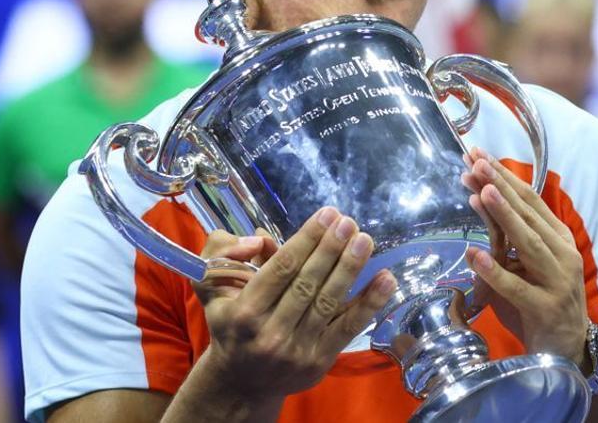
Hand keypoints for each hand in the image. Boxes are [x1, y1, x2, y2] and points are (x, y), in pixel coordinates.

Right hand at [191, 208, 397, 401]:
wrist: (241, 382)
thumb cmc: (229, 325)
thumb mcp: (211, 287)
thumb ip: (225, 254)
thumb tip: (263, 238)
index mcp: (244, 312)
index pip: (281, 268)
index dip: (307, 239)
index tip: (327, 214)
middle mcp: (271, 333)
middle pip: (307, 283)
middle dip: (331, 249)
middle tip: (348, 222)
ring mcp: (297, 350)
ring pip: (329, 302)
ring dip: (350, 269)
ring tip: (364, 241)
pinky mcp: (319, 361)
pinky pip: (348, 328)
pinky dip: (369, 303)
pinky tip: (385, 279)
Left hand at [460, 148, 590, 366]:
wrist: (565, 350)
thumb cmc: (539, 300)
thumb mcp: (523, 261)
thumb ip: (505, 232)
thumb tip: (479, 193)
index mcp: (558, 238)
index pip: (530, 200)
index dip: (504, 176)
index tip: (478, 154)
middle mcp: (562, 254)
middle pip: (528, 214)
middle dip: (500, 185)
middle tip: (476, 161)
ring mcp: (557, 281)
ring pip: (528, 243)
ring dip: (504, 216)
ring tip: (482, 192)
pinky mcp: (544, 308)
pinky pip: (516, 287)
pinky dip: (493, 271)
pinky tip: (473, 255)